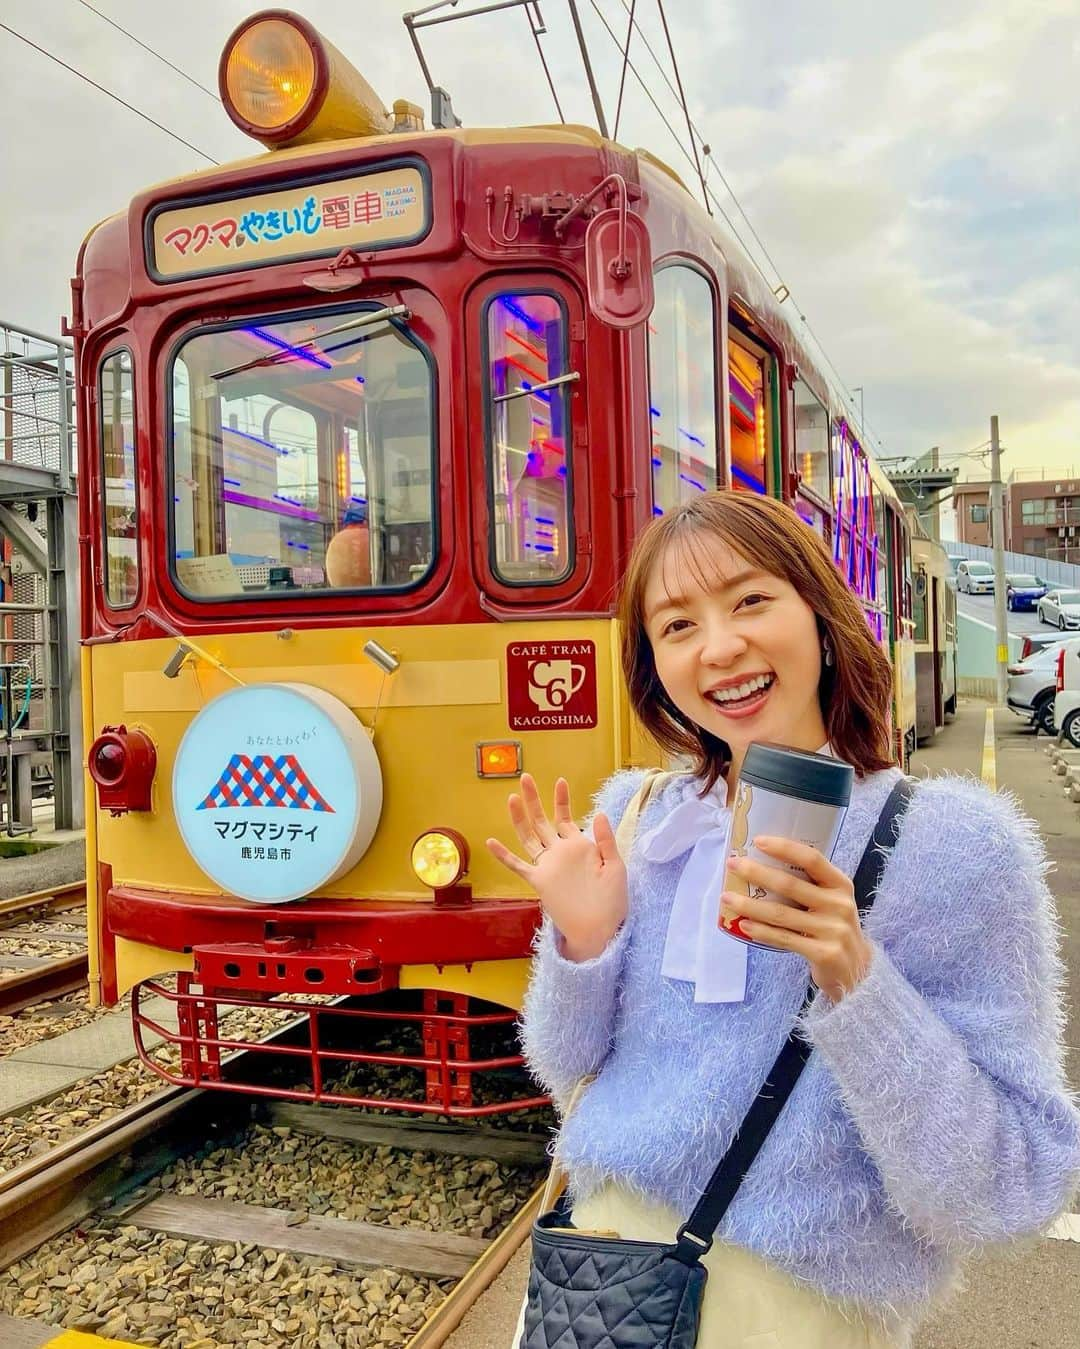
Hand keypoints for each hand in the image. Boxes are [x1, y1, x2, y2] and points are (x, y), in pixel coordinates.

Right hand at [486, 773, 627, 961]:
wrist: (601, 928)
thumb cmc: (612, 900)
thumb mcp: (615, 866)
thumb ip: (606, 840)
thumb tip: (598, 812)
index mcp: (578, 846)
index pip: (566, 817)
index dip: (562, 799)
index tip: (560, 780)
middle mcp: (559, 852)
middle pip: (542, 821)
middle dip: (534, 800)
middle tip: (526, 778)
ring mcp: (547, 866)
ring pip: (528, 837)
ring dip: (519, 819)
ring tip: (512, 799)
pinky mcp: (539, 882)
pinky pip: (518, 866)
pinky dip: (504, 855)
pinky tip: (491, 842)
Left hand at [719, 837, 872, 1002]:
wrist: (857, 970)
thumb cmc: (833, 927)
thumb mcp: (831, 901)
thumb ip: (808, 885)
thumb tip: (761, 865)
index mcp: (840, 884)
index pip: (812, 859)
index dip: (784, 848)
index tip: (758, 841)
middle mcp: (839, 904)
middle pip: (790, 885)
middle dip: (757, 873)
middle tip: (732, 865)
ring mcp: (833, 930)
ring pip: (781, 914)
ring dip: (749, 905)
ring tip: (727, 898)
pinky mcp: (824, 953)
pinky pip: (784, 939)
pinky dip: (761, 931)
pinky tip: (743, 925)